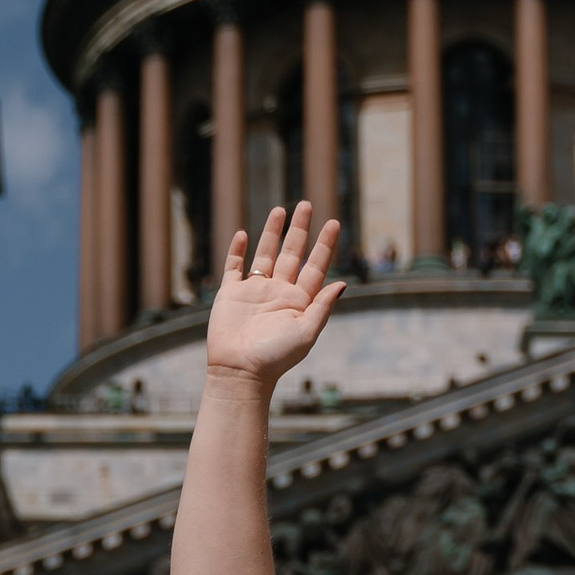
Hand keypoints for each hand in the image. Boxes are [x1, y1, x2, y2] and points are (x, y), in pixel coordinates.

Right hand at [206, 202, 343, 385]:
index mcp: (299, 301)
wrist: (240, 370)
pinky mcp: (231, 294)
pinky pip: (235, 267)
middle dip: (300, 230)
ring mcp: (254, 291)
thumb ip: (323, 307)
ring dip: (272, 233)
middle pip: (292, 253)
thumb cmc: (276, 356)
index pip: (315, 266)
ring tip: (280, 210)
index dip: (325, 245)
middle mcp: (278, 292)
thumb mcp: (306, 332)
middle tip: (307, 204)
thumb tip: (343, 283)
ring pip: (265, 254)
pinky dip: (238, 250)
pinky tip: (244, 234)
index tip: (334, 223)